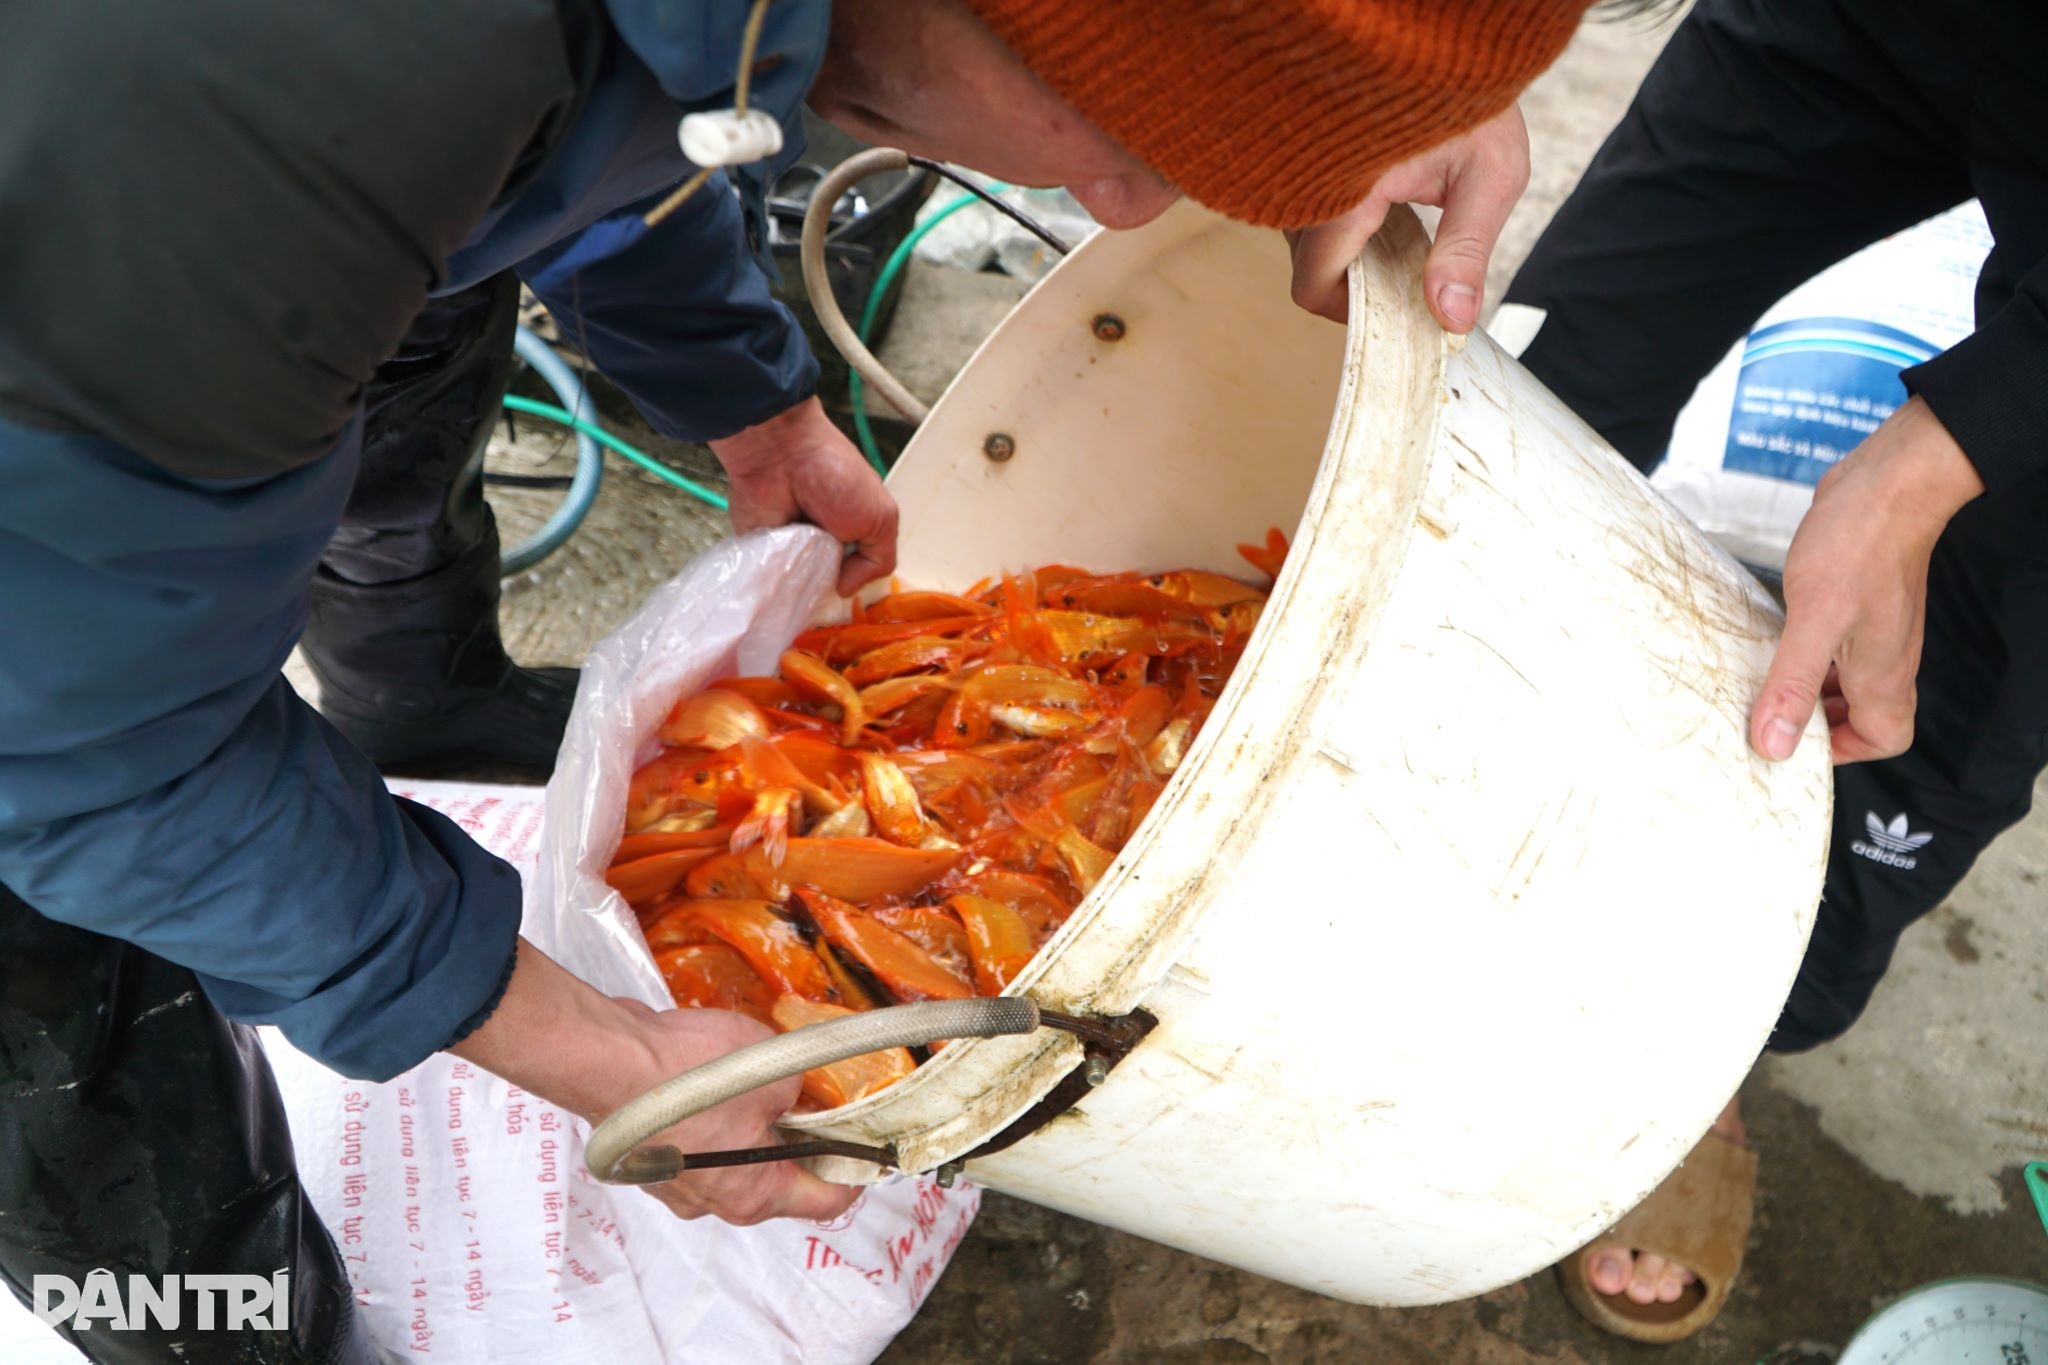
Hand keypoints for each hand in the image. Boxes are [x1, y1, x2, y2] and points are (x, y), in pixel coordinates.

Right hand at [599, 1004, 856, 1225]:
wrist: (609, 1058)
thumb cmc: (691, 1075)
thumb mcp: (780, 1072)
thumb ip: (807, 1091)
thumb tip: (812, 1093)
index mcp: (754, 1196)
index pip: (825, 1201)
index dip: (855, 1169)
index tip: (867, 1140)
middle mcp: (715, 1203)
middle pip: (778, 1180)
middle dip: (802, 1139)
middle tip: (819, 1099)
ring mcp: (678, 1184)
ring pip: (736, 1160)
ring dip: (755, 1125)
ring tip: (767, 1081)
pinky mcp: (654, 1156)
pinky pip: (701, 1144)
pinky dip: (718, 1119)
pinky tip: (720, 1082)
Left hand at [711, 396, 898, 594]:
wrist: (782, 453)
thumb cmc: (836, 475)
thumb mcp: (881, 518)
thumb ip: (878, 560)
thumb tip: (845, 590)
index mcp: (854, 533)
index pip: (859, 574)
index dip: (858, 587)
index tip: (855, 602)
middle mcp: (823, 545)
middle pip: (829, 588)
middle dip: (830, 594)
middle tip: (828, 593)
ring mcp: (791, 551)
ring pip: (800, 589)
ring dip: (804, 589)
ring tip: (804, 582)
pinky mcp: (761, 553)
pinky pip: (770, 580)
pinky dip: (775, 583)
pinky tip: (781, 582)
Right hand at [1286, 104, 1529, 330]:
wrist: (1440, 24)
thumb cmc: (1466, 85)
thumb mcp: (1489, 171)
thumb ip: (1467, 251)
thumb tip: (1452, 319)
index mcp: (1341, 191)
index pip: (1313, 287)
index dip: (1350, 313)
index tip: (1391, 308)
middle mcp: (1302, 182)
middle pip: (1307, 267)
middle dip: (1355, 280)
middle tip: (1405, 268)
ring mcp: (1294, 168)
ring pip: (1302, 239)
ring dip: (1349, 248)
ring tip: (1400, 223)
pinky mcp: (1298, 156)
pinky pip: (1304, 208)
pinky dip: (1340, 220)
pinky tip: (1384, 200)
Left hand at [1750, 397, 1983, 763]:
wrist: (1886, 484)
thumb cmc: (1859, 546)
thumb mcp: (1814, 622)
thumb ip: (1793, 684)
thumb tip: (1774, 745)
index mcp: (1882, 675)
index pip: (1884, 739)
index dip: (1843, 751)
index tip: (1794, 744)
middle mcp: (1884, 656)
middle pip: (1862, 713)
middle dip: (1817, 722)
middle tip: (1767, 716)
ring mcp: (1873, 627)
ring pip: (1844, 677)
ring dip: (1807, 685)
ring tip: (1761, 682)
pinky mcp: (1856, 600)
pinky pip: (1832, 642)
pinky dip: (1804, 650)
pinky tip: (1771, 638)